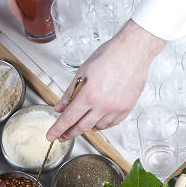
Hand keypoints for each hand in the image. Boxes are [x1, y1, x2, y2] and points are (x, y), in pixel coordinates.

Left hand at [46, 20, 165, 140]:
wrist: (134, 50)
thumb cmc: (110, 55)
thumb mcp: (83, 71)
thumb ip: (70, 92)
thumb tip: (60, 107)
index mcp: (90, 95)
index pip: (69, 118)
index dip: (58, 129)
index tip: (51, 136)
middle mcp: (104, 105)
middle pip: (82, 127)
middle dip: (70, 133)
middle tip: (63, 136)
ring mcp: (117, 108)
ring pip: (97, 127)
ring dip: (86, 127)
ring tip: (80, 124)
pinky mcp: (127, 108)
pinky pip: (112, 124)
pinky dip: (102, 124)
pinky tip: (97, 121)